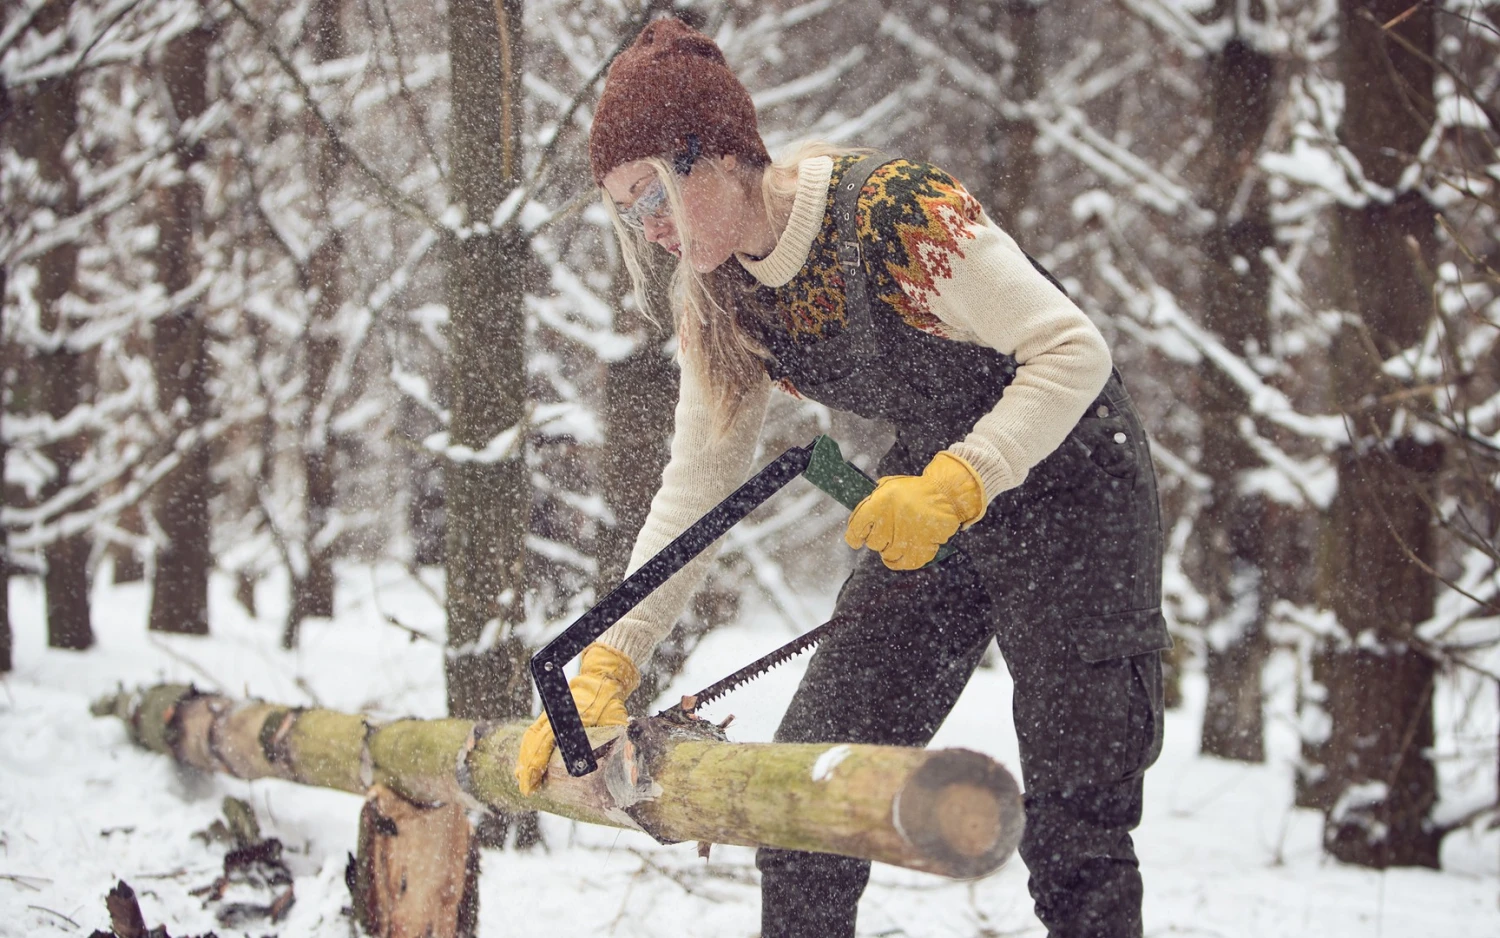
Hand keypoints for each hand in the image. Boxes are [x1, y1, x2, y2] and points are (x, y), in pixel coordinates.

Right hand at [515, 642, 640, 795]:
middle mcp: (554, 714)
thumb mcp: (614, 721)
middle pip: (532, 742)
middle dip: (528, 767)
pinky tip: (527, 760)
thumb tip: (609, 764)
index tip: (531, 784)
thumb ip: (609, 742)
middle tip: (527, 788)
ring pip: (530, 737)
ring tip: (523, 777)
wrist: (602, 679)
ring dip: (526, 757)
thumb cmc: (609, 702)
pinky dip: (529, 746)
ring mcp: (550, 713)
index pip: (543, 742)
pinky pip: (534, 731)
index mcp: (567, 716)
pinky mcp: (550, 713)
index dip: (535, 765)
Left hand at [844, 451, 985, 570]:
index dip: (854, 537)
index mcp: (878, 506)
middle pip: (873, 543)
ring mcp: (904, 539)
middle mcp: (888, 523)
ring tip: (896, 542)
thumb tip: (861, 517)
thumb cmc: (915, 490)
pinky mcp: (919, 550)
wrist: (944, 494)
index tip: (856, 540)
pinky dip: (900, 562)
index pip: (856, 530)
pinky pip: (904, 563)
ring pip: (887, 555)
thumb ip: (873, 501)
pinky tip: (900, 555)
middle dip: (877, 539)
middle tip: (886, 532)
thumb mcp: (890, 486)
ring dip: (889, 550)